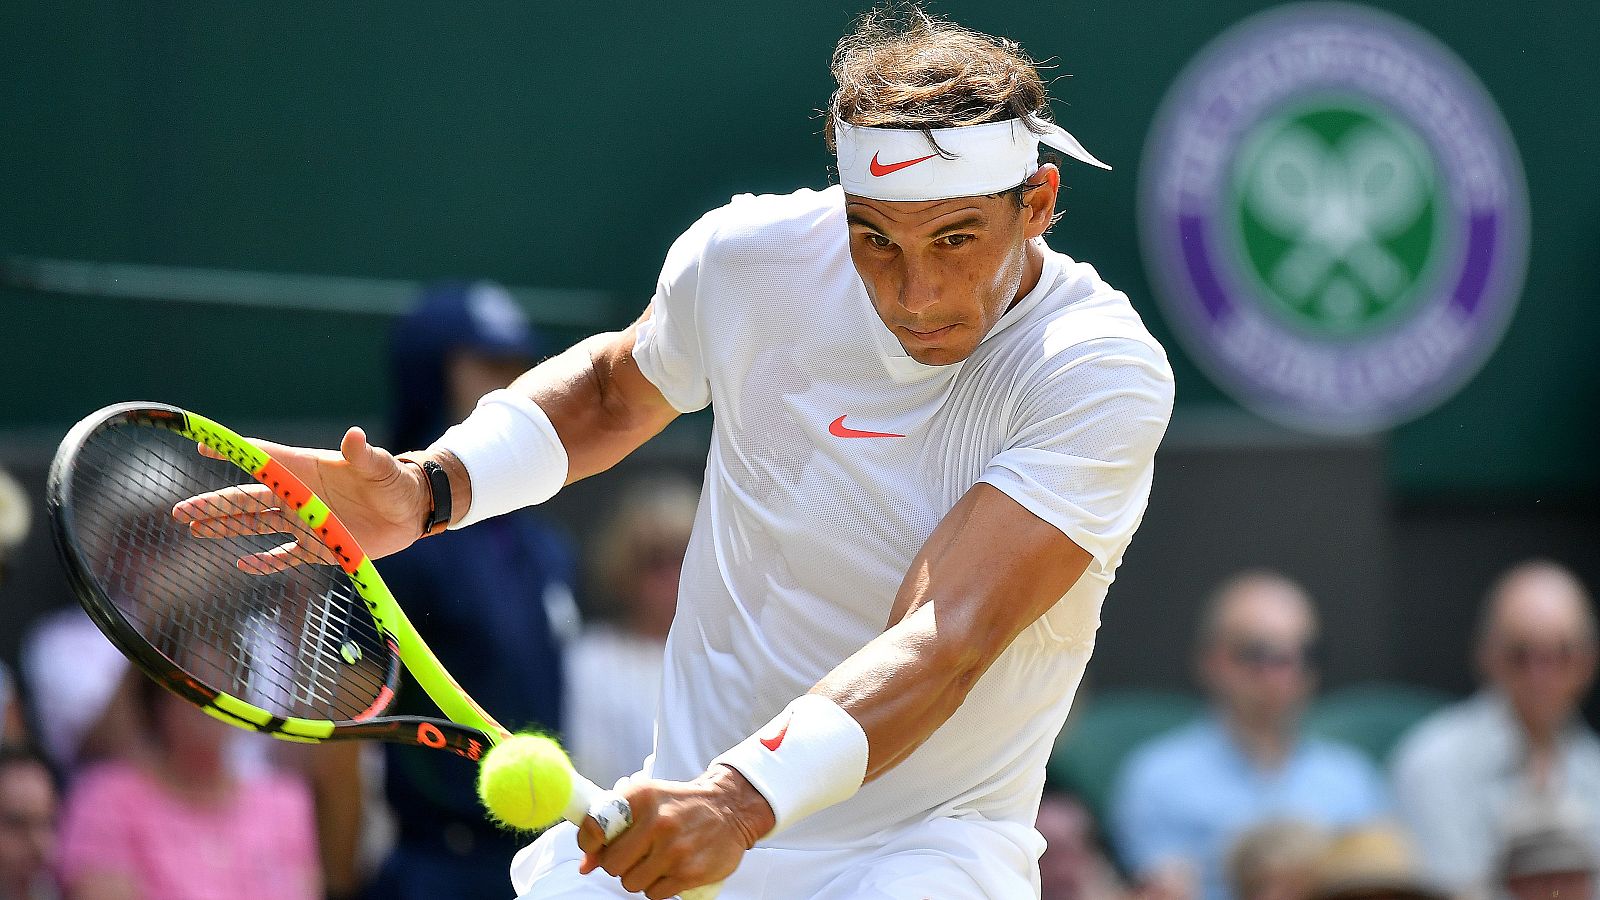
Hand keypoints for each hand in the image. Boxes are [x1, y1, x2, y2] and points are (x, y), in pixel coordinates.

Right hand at [172, 426, 428, 572]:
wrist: (412, 509)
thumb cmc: (396, 480)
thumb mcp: (382, 467)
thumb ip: (365, 456)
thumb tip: (355, 436)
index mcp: (307, 469)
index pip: (263, 458)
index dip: (233, 452)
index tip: (203, 445)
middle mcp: (298, 494)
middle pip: (247, 497)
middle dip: (213, 503)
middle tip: (179, 511)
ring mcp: (304, 521)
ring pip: (255, 524)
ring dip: (225, 527)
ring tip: (193, 528)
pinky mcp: (318, 546)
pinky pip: (284, 556)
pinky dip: (264, 562)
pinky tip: (240, 564)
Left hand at [576, 766, 772, 898]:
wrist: (731, 809)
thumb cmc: (682, 805)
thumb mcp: (647, 800)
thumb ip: (613, 827)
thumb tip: (585, 865)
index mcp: (641, 797)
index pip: (595, 827)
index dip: (590, 843)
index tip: (596, 848)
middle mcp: (657, 822)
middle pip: (611, 864)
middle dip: (618, 864)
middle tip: (634, 855)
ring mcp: (675, 849)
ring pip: (631, 883)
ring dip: (638, 877)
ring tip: (655, 861)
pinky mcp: (690, 872)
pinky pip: (654, 894)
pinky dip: (658, 886)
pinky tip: (670, 869)